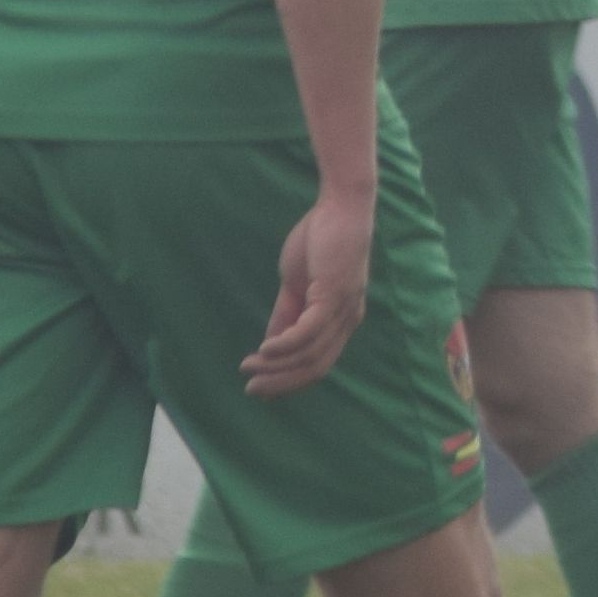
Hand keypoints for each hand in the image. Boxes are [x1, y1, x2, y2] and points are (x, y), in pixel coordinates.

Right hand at [245, 182, 375, 395]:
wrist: (341, 206)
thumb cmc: (321, 240)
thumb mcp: (297, 284)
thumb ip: (287, 314)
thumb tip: (269, 346)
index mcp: (341, 320)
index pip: (318, 363)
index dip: (289, 379)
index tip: (262, 388)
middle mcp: (347, 321)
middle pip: (316, 367)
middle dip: (281, 383)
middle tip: (252, 390)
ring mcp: (343, 309)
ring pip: (311, 354)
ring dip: (277, 366)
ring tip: (250, 369)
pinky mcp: (334, 294)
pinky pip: (309, 331)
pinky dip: (285, 345)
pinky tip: (264, 350)